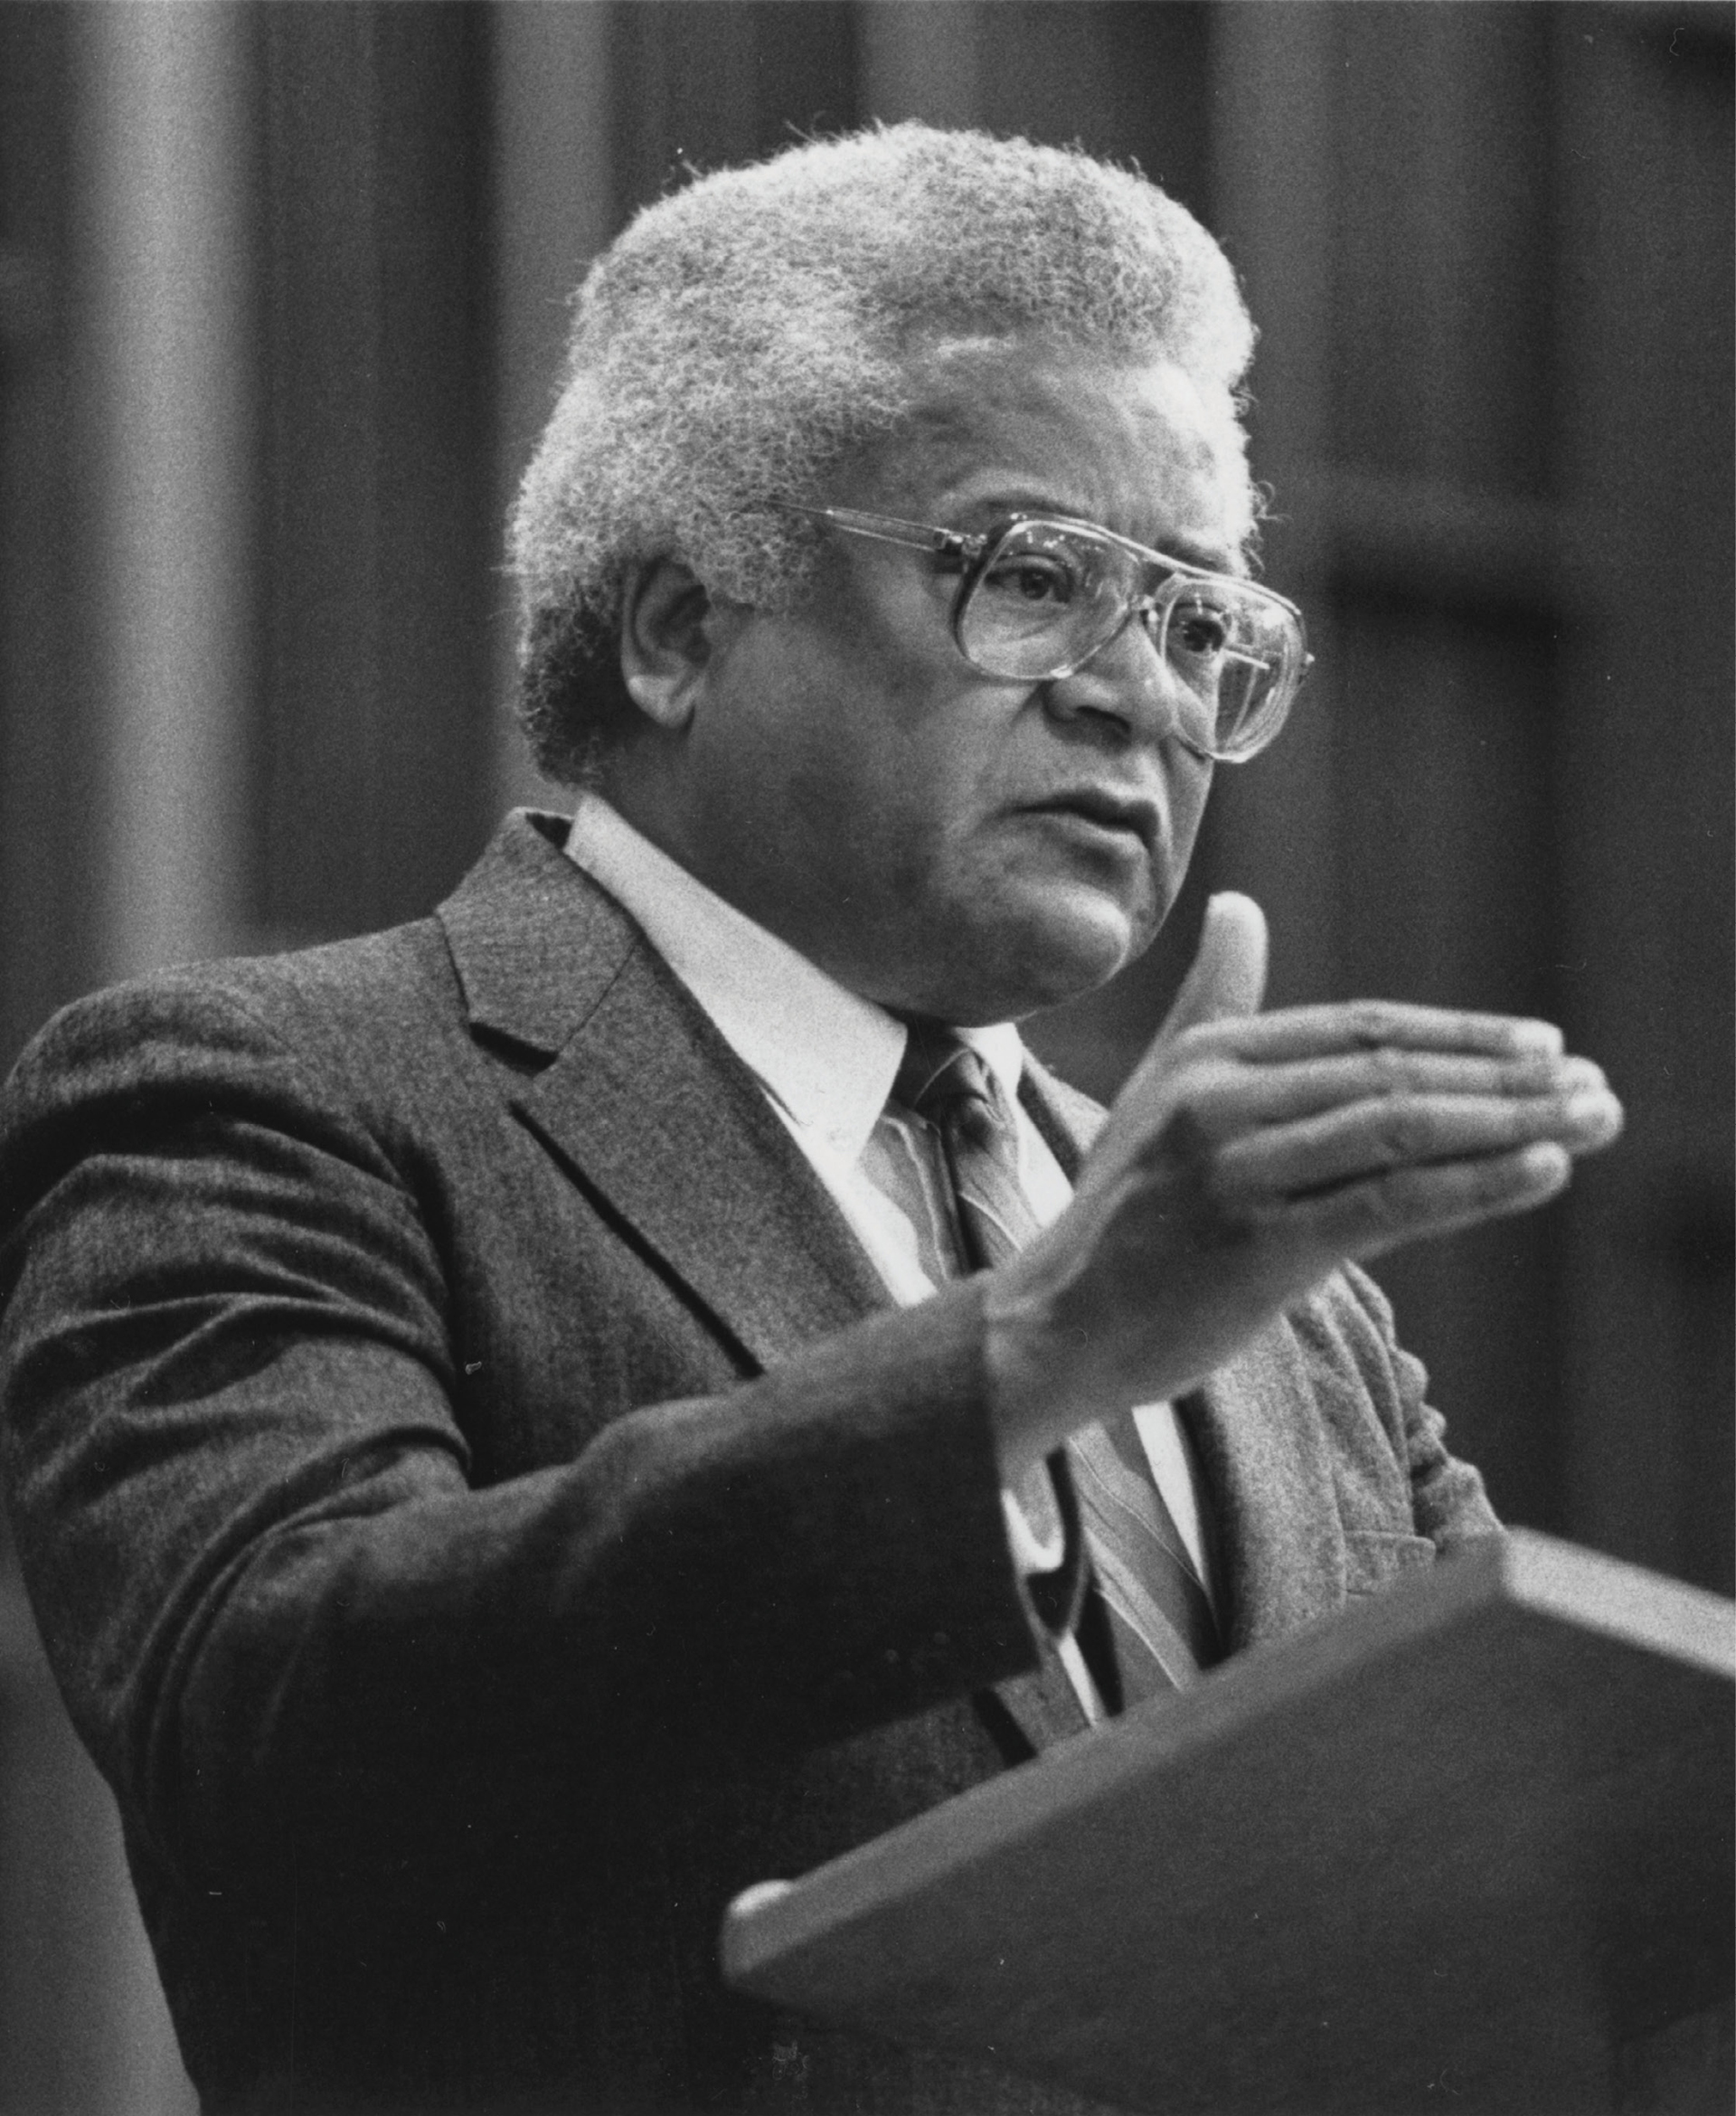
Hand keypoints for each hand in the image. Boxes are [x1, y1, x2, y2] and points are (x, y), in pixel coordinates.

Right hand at [985, 894, 1622, 1470]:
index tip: (1544, 1047)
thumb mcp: (1158, 1092)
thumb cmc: (1121, 1216)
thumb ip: (1211, 1002)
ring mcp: (1237, 1173)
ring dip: (1512, 1124)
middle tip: (1597, 1086)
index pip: (1360, 1029)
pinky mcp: (1257, 1248)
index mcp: (1207, 1057)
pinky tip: (1541, 1172)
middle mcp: (1220, 1101)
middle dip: (1508, 1079)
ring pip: (1401, 1129)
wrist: (1056, 1324)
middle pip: (1393, 1073)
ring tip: (1594, 1122)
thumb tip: (1243, 906)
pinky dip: (1474, 1185)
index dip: (1461, 1035)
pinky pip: (1388, 1205)